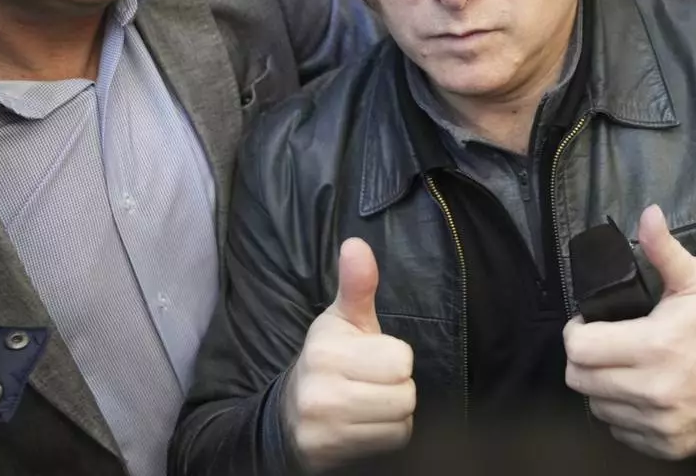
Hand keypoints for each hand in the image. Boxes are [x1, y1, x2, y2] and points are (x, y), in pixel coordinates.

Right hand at [283, 238, 415, 471]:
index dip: (395, 358)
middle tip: (373, 383)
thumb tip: (356, 244)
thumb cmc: (329, 360)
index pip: (401, 360)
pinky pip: (391, 441)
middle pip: (405, 393)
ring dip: (394, 413)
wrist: (290, 416)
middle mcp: (321, 390)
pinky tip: (364, 424)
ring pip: (401, 420)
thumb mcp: (343, 320)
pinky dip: (386, 435)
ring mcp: (324, 426)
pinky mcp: (329, 452)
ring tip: (369, 403)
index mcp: (327, 350)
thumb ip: (357, 285)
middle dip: (397, 387)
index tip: (372, 358)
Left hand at [564, 205, 695, 460]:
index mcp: (654, 345)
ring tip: (622, 368)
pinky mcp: (665, 445)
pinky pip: (619, 431)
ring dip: (601, 386)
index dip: (576, 331)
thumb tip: (649, 214)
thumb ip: (665, 250)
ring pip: (596, 407)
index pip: (580, 348)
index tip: (588, 324)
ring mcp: (658, 422)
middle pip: (579, 380)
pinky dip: (622, 413)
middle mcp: (653, 389)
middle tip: (602, 345)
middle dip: (584, 358)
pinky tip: (639, 393)